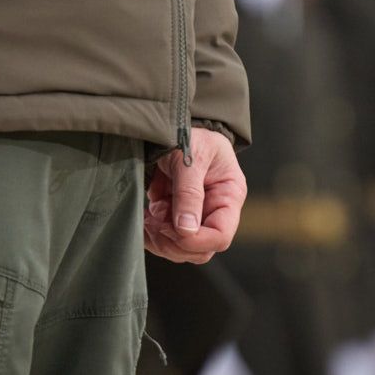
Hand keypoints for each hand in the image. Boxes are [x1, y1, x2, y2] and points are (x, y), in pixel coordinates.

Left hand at [145, 128, 246, 262]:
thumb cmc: (191, 134)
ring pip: (181, 250)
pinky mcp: (175, 216)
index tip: (170, 227)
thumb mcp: (191, 157)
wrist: (174, 124)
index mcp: (229, 196)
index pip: (221, 236)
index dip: (195, 240)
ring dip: (160, 241)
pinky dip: (151, 235)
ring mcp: (194, 216)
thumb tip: (186, 230)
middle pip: (200, 250)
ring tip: (147, 219)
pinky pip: (165, 240)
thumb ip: (189, 192)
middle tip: (154, 223)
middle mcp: (215, 211)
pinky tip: (145, 217)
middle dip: (174, 243)